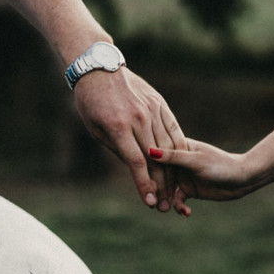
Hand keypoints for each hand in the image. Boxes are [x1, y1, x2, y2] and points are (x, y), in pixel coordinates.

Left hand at [73, 68, 189, 214]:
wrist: (100, 69)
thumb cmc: (91, 102)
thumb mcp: (95, 130)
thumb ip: (116, 150)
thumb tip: (134, 169)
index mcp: (117, 127)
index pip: (135, 162)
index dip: (144, 184)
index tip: (151, 202)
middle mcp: (138, 118)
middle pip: (155, 158)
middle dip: (162, 184)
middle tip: (165, 204)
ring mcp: (152, 110)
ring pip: (168, 146)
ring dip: (173, 171)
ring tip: (174, 190)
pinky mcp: (160, 104)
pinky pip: (174, 130)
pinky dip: (179, 149)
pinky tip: (181, 164)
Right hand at [146, 139, 256, 201]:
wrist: (241, 179)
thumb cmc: (220, 164)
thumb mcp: (195, 160)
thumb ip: (173, 157)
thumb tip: (149, 151)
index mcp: (177, 147)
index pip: (155, 154)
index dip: (146, 166)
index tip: (138, 177)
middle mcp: (177, 161)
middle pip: (157, 174)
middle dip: (153, 187)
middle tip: (150, 200)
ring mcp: (182, 176)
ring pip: (165, 189)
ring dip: (164, 200)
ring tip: (164, 209)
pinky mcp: (189, 190)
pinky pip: (176, 200)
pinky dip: (178, 207)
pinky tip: (185, 213)